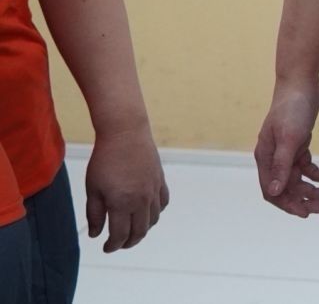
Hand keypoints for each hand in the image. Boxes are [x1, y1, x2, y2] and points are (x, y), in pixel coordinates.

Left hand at [84, 123, 168, 252]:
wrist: (126, 134)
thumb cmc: (105, 160)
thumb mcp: (93, 189)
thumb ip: (95, 214)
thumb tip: (96, 234)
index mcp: (122, 204)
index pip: (120, 235)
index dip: (113, 246)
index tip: (106, 248)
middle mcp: (142, 200)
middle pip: (139, 231)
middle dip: (128, 242)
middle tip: (119, 244)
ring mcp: (154, 191)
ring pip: (153, 219)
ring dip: (143, 229)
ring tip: (132, 229)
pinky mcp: (160, 181)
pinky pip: (163, 203)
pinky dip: (156, 212)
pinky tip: (147, 211)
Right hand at [254, 76, 318, 217]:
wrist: (301, 81)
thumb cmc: (293, 108)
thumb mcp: (289, 138)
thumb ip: (281, 166)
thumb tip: (274, 193)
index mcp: (265, 158)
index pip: (272, 191)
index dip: (287, 204)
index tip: (305, 213)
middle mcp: (272, 156)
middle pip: (285, 187)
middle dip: (303, 199)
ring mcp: (285, 150)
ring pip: (296, 178)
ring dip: (312, 188)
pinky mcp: (298, 142)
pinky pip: (304, 165)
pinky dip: (315, 173)